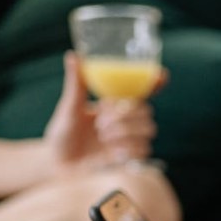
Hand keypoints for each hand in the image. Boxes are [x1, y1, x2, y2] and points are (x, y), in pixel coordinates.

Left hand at [43, 51, 165, 171]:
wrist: (58, 164)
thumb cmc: (63, 134)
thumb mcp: (69, 107)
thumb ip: (76, 84)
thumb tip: (73, 56)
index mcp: (116, 105)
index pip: (142, 91)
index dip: (155, 83)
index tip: (161, 75)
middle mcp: (128, 121)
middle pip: (147, 111)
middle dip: (125, 115)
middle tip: (101, 122)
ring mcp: (131, 140)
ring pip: (148, 129)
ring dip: (124, 131)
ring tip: (103, 136)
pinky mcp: (131, 158)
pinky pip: (143, 148)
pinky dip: (126, 147)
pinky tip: (111, 150)